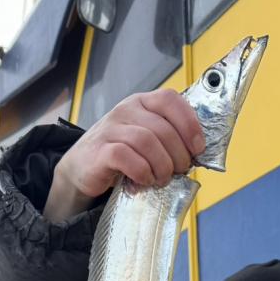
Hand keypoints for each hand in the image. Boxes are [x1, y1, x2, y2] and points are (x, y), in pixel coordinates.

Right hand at [43, 90, 205, 221]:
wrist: (82, 168)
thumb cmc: (120, 155)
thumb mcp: (146, 140)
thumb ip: (167, 138)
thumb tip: (196, 153)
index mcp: (141, 103)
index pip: (170, 100)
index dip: (189, 124)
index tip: (197, 148)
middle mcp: (126, 110)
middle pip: (163, 128)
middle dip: (178, 155)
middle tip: (178, 171)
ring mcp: (111, 129)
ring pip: (147, 142)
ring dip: (162, 166)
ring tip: (162, 178)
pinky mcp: (100, 151)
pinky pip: (127, 158)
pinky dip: (142, 172)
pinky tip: (144, 180)